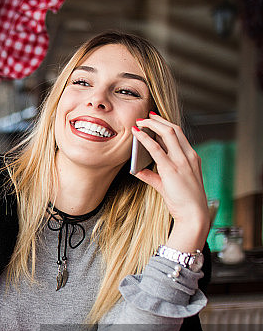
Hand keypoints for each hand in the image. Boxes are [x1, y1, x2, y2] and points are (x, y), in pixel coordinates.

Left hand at [131, 112, 209, 252]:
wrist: (193, 214)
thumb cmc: (183, 202)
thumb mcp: (167, 185)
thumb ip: (152, 175)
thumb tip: (137, 170)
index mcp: (191, 157)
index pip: (179, 135)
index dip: (165, 124)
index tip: (154, 119)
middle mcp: (189, 156)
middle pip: (174, 129)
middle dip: (158, 120)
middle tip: (144, 116)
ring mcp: (182, 161)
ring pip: (167, 133)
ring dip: (152, 125)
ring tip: (139, 122)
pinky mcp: (172, 169)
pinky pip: (156, 149)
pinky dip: (145, 139)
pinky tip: (137, 134)